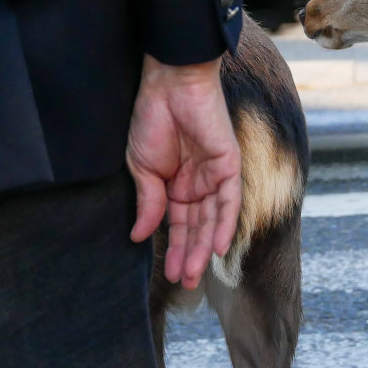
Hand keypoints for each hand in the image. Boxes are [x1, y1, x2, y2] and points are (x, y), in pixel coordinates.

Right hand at [127, 55, 241, 288]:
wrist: (168, 84)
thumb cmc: (152, 118)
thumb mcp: (143, 168)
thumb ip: (148, 203)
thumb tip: (138, 235)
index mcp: (177, 185)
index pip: (179, 225)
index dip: (175, 249)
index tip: (170, 274)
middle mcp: (199, 184)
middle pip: (197, 227)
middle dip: (190, 255)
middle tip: (185, 283)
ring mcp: (215, 175)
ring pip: (213, 219)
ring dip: (204, 246)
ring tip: (195, 272)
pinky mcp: (228, 164)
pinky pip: (229, 199)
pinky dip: (224, 222)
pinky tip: (217, 246)